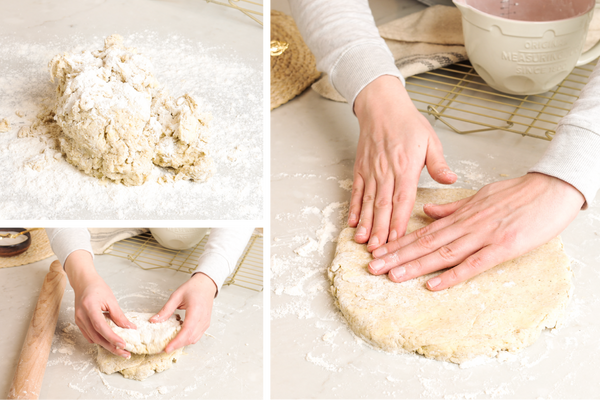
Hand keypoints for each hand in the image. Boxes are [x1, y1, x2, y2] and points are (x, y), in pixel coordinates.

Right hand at [65, 250, 135, 357]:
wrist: (83, 283)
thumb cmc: (97, 288)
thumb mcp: (111, 299)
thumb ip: (119, 315)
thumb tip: (130, 328)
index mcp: (89, 307)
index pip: (101, 326)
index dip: (112, 337)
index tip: (123, 344)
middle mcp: (82, 316)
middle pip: (97, 337)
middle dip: (112, 347)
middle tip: (125, 353)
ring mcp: (79, 321)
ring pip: (93, 339)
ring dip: (107, 346)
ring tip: (121, 350)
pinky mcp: (79, 323)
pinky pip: (90, 336)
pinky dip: (100, 340)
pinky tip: (110, 343)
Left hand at [150, 272, 216, 352]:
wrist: (206, 285)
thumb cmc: (193, 288)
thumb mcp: (176, 296)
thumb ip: (166, 310)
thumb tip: (153, 320)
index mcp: (196, 310)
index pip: (187, 330)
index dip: (177, 341)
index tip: (167, 348)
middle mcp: (203, 319)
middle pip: (190, 338)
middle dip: (177, 345)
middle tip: (163, 349)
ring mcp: (205, 323)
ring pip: (194, 339)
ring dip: (182, 343)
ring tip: (170, 344)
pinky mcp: (205, 324)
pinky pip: (196, 336)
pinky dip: (187, 339)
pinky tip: (179, 337)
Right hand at [350, 75, 456, 251]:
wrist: (381, 106)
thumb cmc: (408, 123)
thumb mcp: (430, 140)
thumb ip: (438, 163)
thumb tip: (451, 179)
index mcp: (406, 166)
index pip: (402, 199)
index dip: (398, 221)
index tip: (396, 239)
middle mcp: (386, 171)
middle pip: (382, 205)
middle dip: (380, 229)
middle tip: (378, 250)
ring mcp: (371, 171)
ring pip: (367, 202)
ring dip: (365, 223)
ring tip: (363, 241)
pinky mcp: (360, 169)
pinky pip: (356, 191)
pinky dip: (354, 208)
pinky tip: (352, 222)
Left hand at [367, 173, 583, 289]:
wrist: (552, 189)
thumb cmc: (518, 194)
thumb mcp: (480, 196)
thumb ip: (453, 208)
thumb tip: (428, 213)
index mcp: (461, 214)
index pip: (423, 231)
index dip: (398, 242)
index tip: (378, 251)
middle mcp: (466, 225)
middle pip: (425, 243)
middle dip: (397, 256)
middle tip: (372, 267)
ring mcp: (483, 236)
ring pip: (442, 253)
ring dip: (415, 265)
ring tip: (391, 275)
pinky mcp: (503, 247)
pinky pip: (473, 264)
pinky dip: (451, 275)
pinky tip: (432, 285)